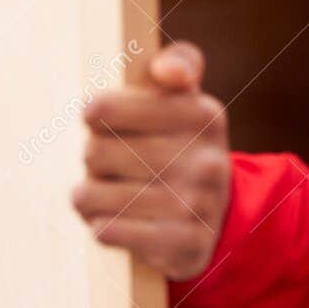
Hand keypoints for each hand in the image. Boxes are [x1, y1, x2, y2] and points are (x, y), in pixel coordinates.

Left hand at [72, 41, 231, 280]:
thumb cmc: (182, 145)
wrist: (219, 216)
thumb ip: (178, 63)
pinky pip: (111, 231)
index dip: (94, 114)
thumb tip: (167, 70)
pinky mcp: (185, 244)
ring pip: (95, 195)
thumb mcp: (185, 100)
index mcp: (203, 114)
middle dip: (92, 160)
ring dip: (89, 196)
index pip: (105, 108)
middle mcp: (206, 159)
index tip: (97, 119)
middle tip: (104, 163)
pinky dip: (101, 226)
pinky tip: (108, 221)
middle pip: (95, 152)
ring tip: (102, 194)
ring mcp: (197, 205)